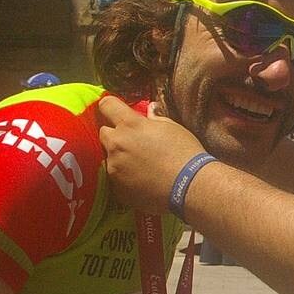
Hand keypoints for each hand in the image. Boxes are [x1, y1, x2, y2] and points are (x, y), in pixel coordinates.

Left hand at [98, 95, 204, 213]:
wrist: (190, 187)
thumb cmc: (185, 154)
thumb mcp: (173, 128)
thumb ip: (155, 118)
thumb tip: (150, 110)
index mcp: (130, 125)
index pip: (107, 105)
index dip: (111, 107)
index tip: (116, 111)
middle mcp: (117, 144)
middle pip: (103, 132)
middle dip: (115, 134)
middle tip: (132, 142)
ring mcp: (114, 167)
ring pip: (109, 157)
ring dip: (119, 157)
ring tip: (140, 166)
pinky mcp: (116, 188)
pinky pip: (115, 177)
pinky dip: (124, 177)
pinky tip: (142, 180)